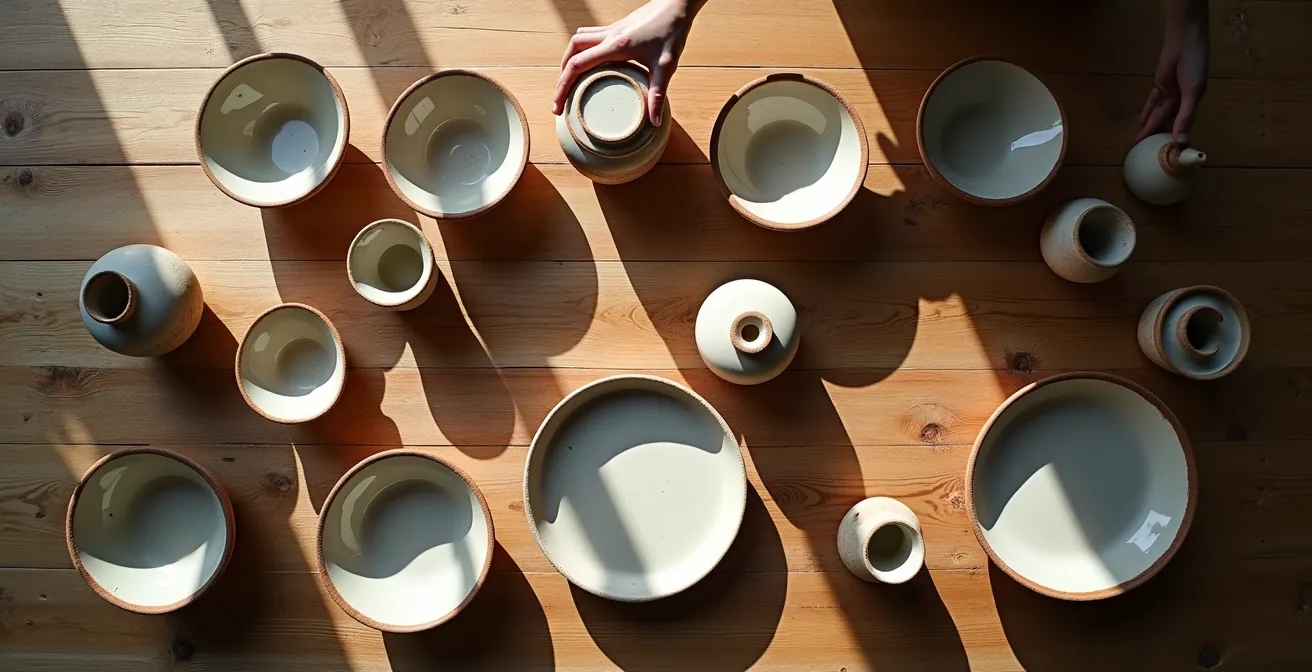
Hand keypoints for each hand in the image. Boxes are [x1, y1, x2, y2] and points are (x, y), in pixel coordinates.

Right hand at [552, 0, 702, 126]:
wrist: (677, 4)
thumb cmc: (672, 31)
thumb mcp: (666, 66)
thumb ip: (658, 94)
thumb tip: (654, 122)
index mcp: (615, 46)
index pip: (578, 65)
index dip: (563, 86)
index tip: (557, 105)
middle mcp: (608, 35)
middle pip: (572, 52)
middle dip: (562, 75)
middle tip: (561, 96)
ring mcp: (611, 29)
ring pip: (578, 41)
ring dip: (569, 59)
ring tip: (570, 79)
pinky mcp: (617, 27)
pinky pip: (590, 37)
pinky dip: (583, 50)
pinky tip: (591, 62)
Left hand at [1137, 17, 1208, 144]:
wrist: (1185, 42)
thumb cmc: (1194, 66)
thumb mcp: (1193, 93)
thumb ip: (1185, 116)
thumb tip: (1181, 140)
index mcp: (1194, 103)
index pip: (1184, 126)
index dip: (1177, 139)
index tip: (1170, 155)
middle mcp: (1182, 101)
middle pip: (1167, 123)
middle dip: (1158, 136)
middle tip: (1147, 151)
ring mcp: (1170, 93)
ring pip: (1158, 114)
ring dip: (1150, 127)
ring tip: (1140, 141)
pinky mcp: (1160, 85)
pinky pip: (1152, 102)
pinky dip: (1147, 112)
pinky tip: (1141, 123)